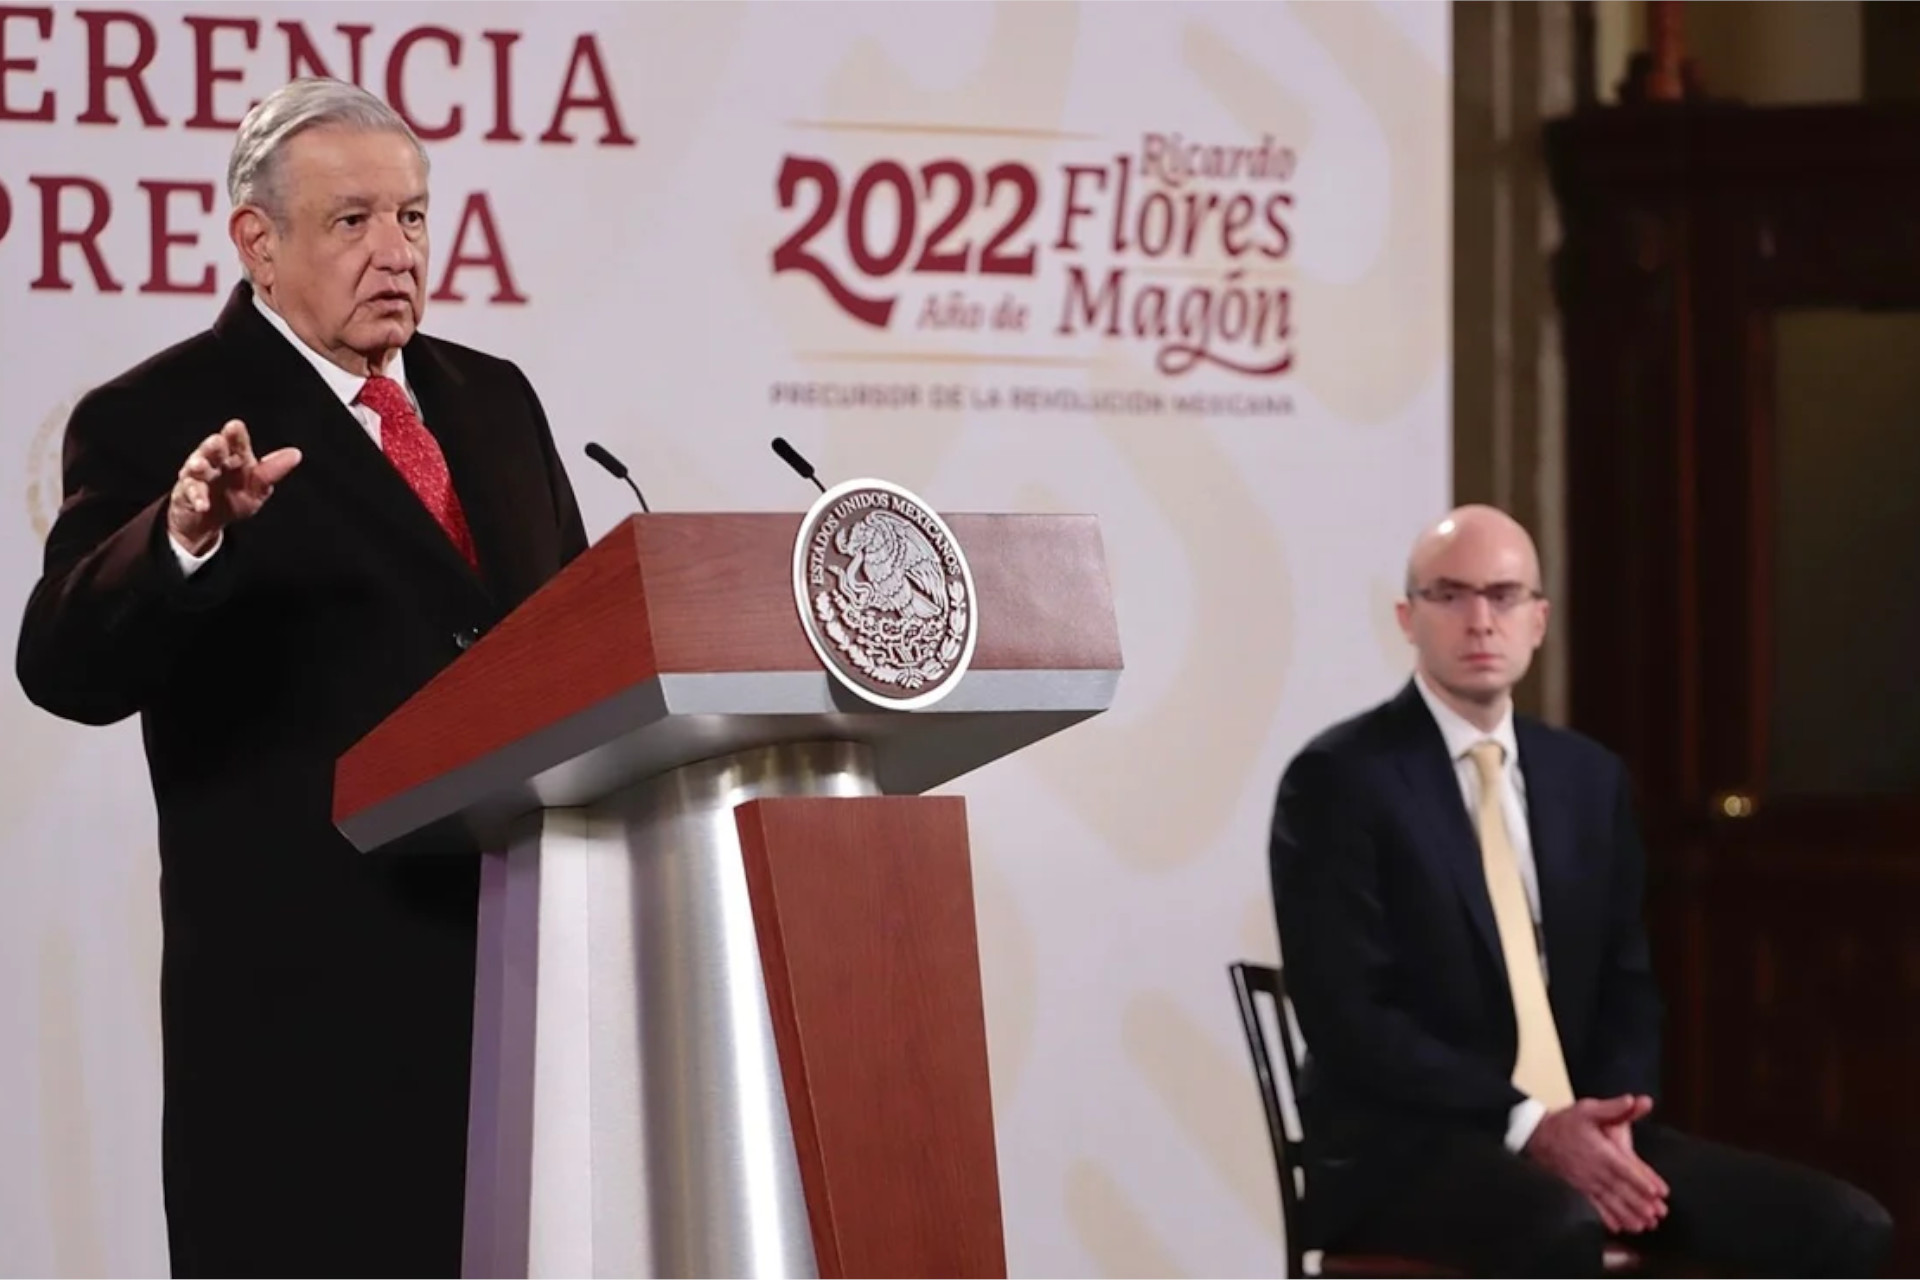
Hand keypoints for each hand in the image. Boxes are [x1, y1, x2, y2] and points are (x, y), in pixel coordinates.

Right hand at [168, 420, 301, 555]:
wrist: (208, 521)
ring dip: (198, 466)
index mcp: (236, 457)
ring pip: (197, 467)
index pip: (236, 442)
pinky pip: (189, 493)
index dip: (235, 435)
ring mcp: (197, 476)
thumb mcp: (258, 489)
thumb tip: (296, 454)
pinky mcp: (185, 493)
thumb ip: (271, 472)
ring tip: (198, 466)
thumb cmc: (234, 498)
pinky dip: (196, 498)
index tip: (235, 426)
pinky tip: (202, 504)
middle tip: (217, 442)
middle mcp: (215, 461)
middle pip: (213, 450)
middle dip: (214, 446)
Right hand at [1524, 1096, 1668, 1234]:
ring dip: (1626, 1214)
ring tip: (1642, 1226)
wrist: (1536, 1136)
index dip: (1641, 1180)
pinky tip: (1617, 1228)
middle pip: (1619, 1189)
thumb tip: (1633, 1100)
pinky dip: (1605, 1219)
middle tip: (1655, 1215)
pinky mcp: (1576, 1189)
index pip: (1624, 1168)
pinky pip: (1593, 1207)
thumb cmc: (1565, 1122)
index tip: (1656, 1192)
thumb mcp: (1588, 1108)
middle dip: (1638, 1203)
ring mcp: (1583, 1181)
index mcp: (1599, 1150)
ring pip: (1608, 1201)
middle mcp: (1592, 1169)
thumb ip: (1613, 1107)